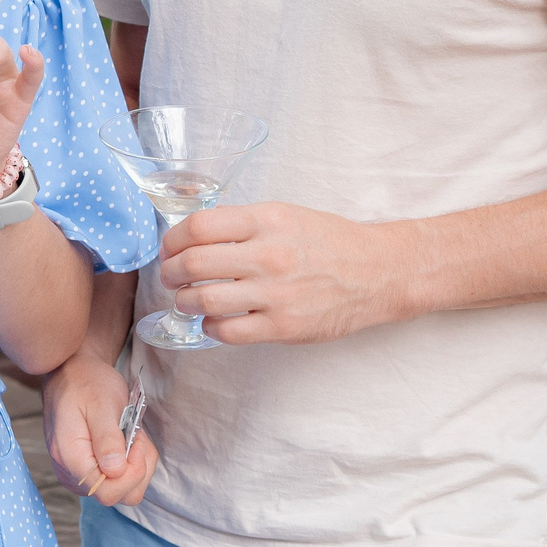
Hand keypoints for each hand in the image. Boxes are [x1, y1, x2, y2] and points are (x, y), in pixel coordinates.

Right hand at [42, 351, 156, 506]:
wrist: (72, 375)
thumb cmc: (86, 384)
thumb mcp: (102, 404)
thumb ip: (108, 440)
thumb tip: (115, 472)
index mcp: (70, 457)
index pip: (107, 491)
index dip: (131, 472)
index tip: (135, 441)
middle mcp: (70, 473)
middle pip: (116, 496)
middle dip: (137, 468)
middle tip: (134, 436)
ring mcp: (78, 476)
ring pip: (121, 492)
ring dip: (137, 465)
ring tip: (130, 436)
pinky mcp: (88, 473)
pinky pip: (117, 482)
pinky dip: (132, 464)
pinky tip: (126, 441)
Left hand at [158, 201, 406, 343]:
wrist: (377, 273)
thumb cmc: (330, 242)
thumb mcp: (286, 215)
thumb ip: (243, 224)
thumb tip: (194, 237)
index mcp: (267, 220)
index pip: (198, 226)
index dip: (173, 239)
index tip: (169, 248)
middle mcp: (269, 255)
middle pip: (193, 264)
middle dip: (170, 272)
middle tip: (169, 276)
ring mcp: (275, 293)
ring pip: (203, 300)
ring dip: (184, 302)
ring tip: (187, 300)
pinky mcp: (282, 327)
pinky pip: (226, 331)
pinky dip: (210, 327)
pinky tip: (214, 321)